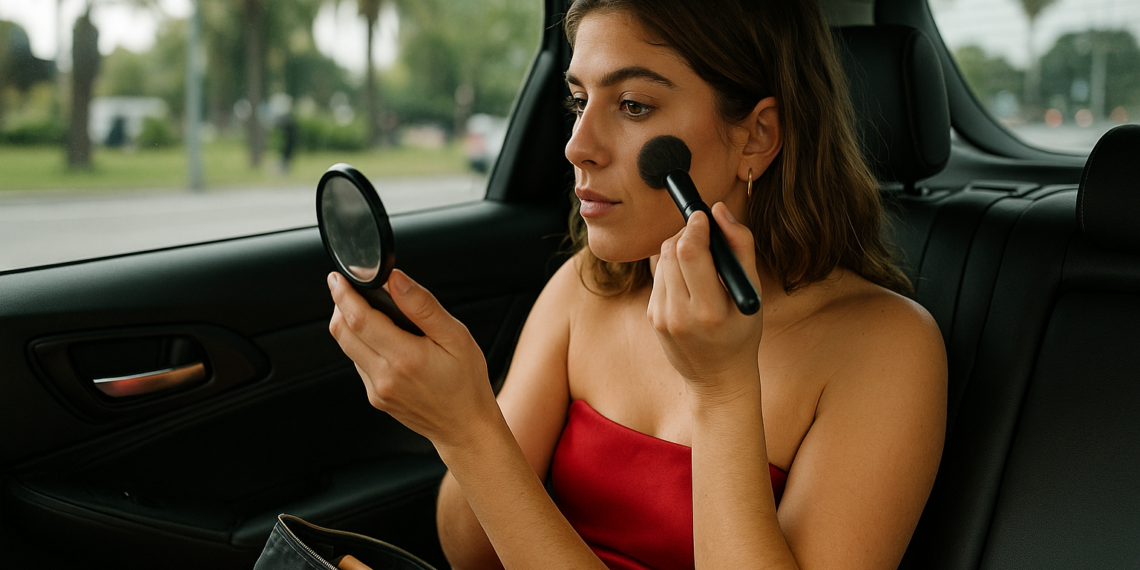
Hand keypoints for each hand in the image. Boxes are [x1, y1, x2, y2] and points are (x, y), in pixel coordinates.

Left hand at [327, 269, 496, 448]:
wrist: (466, 428)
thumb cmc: (467, 382)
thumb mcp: (456, 337)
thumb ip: (422, 306)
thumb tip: (396, 280)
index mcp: (405, 358)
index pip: (359, 319)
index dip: (344, 294)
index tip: (338, 277)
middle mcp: (385, 376)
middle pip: (343, 333)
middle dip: (340, 305)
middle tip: (348, 287)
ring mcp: (377, 390)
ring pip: (347, 348)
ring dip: (350, 325)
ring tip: (367, 309)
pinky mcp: (376, 398)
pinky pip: (359, 364)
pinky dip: (362, 345)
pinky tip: (382, 338)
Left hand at [647, 203, 763, 398]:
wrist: (718, 378)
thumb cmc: (742, 332)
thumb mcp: (752, 292)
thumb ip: (740, 246)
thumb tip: (719, 210)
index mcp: (711, 311)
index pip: (691, 253)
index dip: (695, 226)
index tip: (703, 215)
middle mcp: (680, 315)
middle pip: (671, 252)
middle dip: (686, 234)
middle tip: (703, 233)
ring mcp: (661, 317)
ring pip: (661, 261)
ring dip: (678, 249)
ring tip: (700, 260)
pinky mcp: (652, 317)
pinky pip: (658, 277)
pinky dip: (672, 269)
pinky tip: (690, 282)